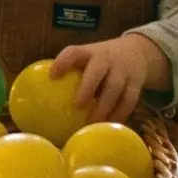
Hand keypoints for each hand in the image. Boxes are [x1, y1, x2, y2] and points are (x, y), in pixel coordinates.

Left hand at [51, 33, 165, 122]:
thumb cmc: (100, 61)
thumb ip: (70, 72)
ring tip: (93, 123)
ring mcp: (123, 70)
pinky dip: (120, 114)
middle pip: (97, 71)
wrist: (137, 52)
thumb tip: (39, 97)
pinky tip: (110, 125)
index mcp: (89, 52)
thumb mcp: (87, 59)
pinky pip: (130, 100)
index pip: (74, 52)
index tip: (52, 75)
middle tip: (77, 106)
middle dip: (87, 88)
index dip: (63, 62)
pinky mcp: (136, 83)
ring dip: (104, 107)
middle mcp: (106, 58)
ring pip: (115, 88)